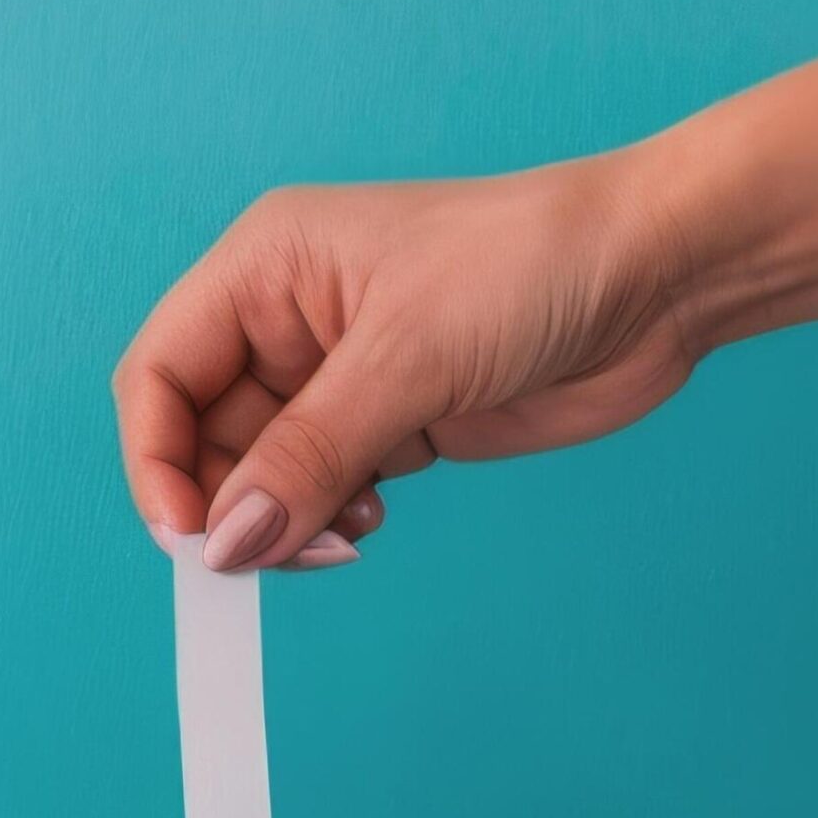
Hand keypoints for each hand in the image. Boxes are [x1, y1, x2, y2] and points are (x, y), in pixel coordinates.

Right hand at [115, 156, 713, 570]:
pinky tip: (382, 512)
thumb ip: (307, 455)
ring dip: (288, 518)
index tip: (192, 537)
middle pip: (202, 435)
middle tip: (281, 553)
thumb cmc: (532, 263)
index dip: (156, 459)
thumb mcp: (407, 358)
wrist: (662, 274)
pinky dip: (335, 517)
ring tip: (350, 530)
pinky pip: (324, 487)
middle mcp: (286, 319)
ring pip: (263, 473)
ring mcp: (339, 373)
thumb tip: (226, 543)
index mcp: (264, 268)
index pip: (160, 374)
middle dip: (232, 503)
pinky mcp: (393, 418)